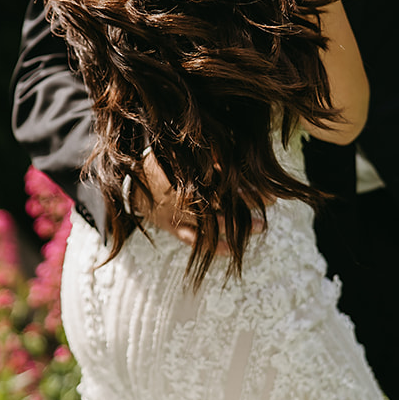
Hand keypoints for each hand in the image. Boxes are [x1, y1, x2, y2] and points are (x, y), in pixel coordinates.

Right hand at [133, 150, 260, 255]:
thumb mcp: (177, 152)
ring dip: (236, 224)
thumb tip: (225, 150)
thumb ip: (203, 153)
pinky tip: (230, 249)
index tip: (267, 187)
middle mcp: (182, 194)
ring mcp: (176, 214)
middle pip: (221, 199)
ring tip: (261, 226)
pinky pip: (192, 240)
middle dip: (247, 201)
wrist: (127, 181)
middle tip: (271, 203)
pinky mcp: (170, 227)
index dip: (246, 183)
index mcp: (186, 173)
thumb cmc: (157, 161)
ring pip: (210, 222)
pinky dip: (212, 246)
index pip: (222, 178)